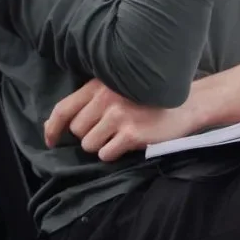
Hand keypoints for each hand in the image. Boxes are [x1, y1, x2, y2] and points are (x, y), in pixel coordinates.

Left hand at [45, 79, 198, 162]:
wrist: (188, 104)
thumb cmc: (149, 99)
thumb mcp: (117, 90)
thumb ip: (89, 102)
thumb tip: (53, 125)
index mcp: (99, 85)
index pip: (64, 109)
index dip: (53, 128)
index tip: (52, 141)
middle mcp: (106, 98)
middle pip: (77, 131)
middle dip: (89, 135)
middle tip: (109, 130)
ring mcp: (119, 116)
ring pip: (89, 145)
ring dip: (102, 146)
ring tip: (120, 135)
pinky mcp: (131, 134)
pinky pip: (106, 154)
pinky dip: (114, 153)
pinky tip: (129, 142)